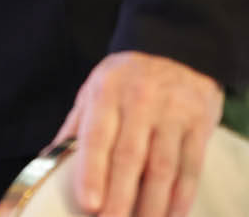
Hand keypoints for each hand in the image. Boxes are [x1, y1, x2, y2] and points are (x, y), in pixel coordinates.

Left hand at [54, 51, 223, 216]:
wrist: (178, 49)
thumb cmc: (127, 79)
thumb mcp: (95, 91)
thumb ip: (75, 129)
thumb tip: (48, 163)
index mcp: (106, 93)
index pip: (97, 137)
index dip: (93, 173)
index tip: (89, 204)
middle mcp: (140, 102)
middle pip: (130, 157)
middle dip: (120, 198)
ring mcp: (173, 113)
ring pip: (162, 167)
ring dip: (153, 205)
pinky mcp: (200, 124)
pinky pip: (191, 167)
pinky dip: (182, 197)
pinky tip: (174, 215)